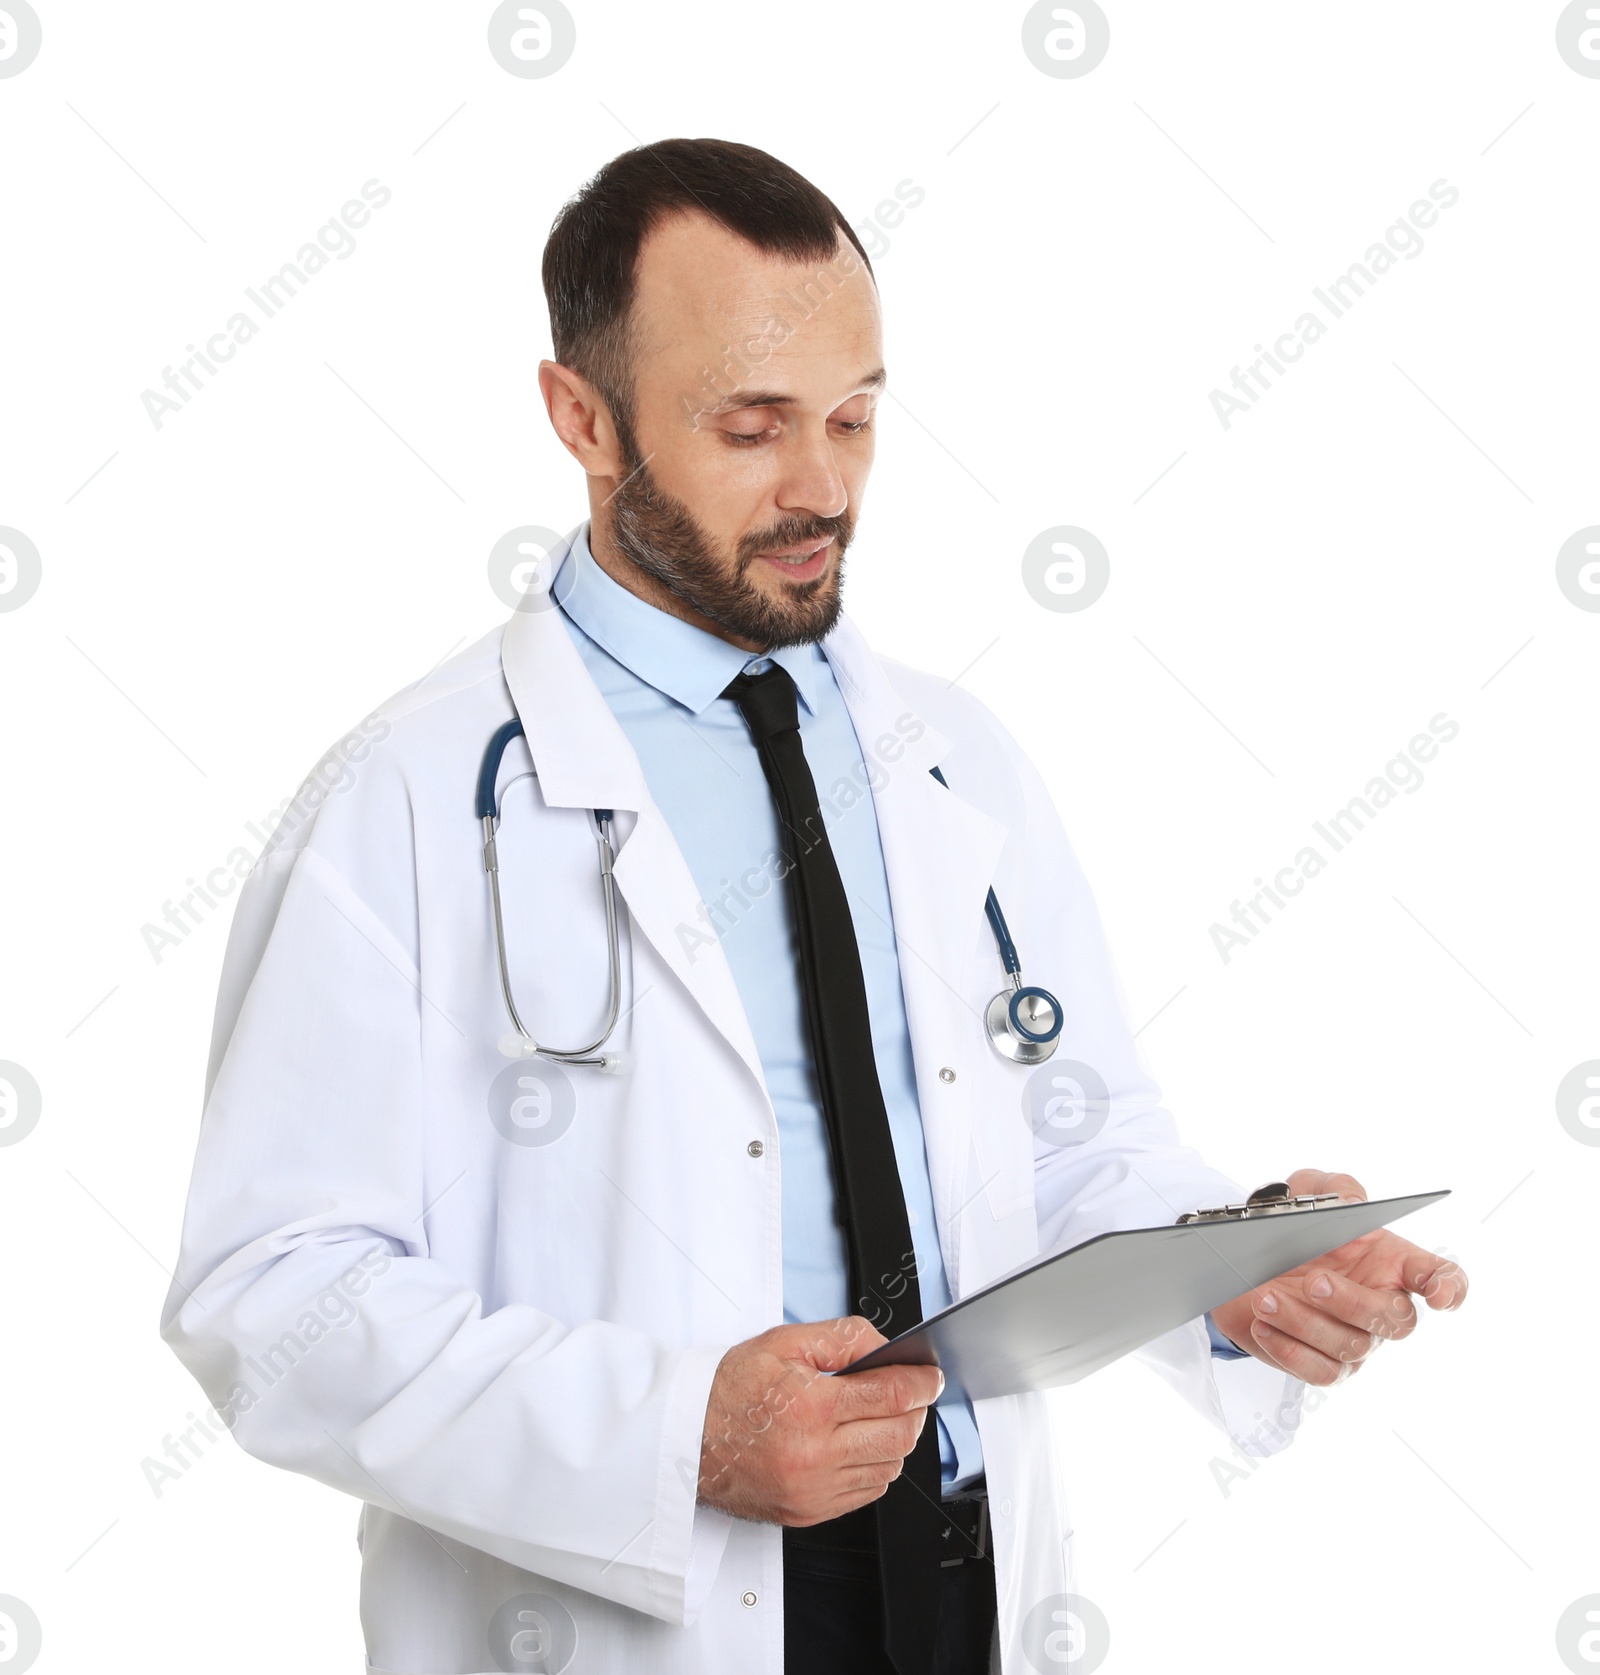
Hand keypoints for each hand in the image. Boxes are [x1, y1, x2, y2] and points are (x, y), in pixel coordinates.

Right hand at [697, 1316, 942, 1525]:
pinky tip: (861, 1445)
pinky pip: (867, 1493)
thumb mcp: (785, 1342)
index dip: (921, 1382)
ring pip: (888, 1468)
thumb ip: (843, 1338)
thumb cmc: (730, 1388)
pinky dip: (876, 1467)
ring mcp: (814, 1489)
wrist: (687, 1435)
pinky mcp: (809, 1512)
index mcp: (810, 1408)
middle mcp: (815, 1455)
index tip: (930, 1375)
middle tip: (909, 1392)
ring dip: (896, 1440)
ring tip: (881, 1417)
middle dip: (914, 1410)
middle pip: (899, 1436)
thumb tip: (886, 1349)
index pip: (891, 1395)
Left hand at [1209, 1168, 1467, 1386]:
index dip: (1449, 1288)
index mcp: (1394, 1262)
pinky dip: (1289, 1350)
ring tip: (1266, 1298)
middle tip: (1314, 1281)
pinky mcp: (1325, 1364)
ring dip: (1304, 1323)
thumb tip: (1350, 1204)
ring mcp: (1358, 1340)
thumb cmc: (1296, 1226)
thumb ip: (1335, 1188)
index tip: (1437, 1295)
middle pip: (1395, 1321)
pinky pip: (1319, 1372)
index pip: (1441, 1277)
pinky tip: (1264, 1325)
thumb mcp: (1310, 1190)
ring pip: (1350, 1346)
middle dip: (1352, 1302)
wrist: (1249, 1257)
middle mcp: (1383, 1306)